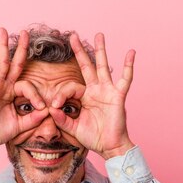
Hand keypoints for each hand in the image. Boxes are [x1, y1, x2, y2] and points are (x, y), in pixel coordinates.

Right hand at [0, 28, 47, 153]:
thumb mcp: (21, 125)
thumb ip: (33, 118)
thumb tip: (47, 112)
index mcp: (10, 93)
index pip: (27, 85)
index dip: (36, 95)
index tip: (42, 108)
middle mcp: (2, 87)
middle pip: (12, 63)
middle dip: (19, 48)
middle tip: (25, 32)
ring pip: (0, 63)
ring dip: (2, 46)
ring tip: (2, 30)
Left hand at [49, 33, 135, 159]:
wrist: (109, 147)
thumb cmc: (93, 137)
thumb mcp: (73, 128)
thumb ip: (62, 119)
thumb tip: (51, 109)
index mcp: (84, 97)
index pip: (70, 87)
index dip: (60, 94)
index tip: (55, 105)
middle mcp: (95, 91)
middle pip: (87, 66)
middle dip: (80, 51)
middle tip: (73, 36)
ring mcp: (107, 91)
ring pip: (103, 67)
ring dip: (101, 51)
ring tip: (99, 35)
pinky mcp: (118, 96)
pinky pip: (125, 79)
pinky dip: (128, 66)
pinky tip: (131, 52)